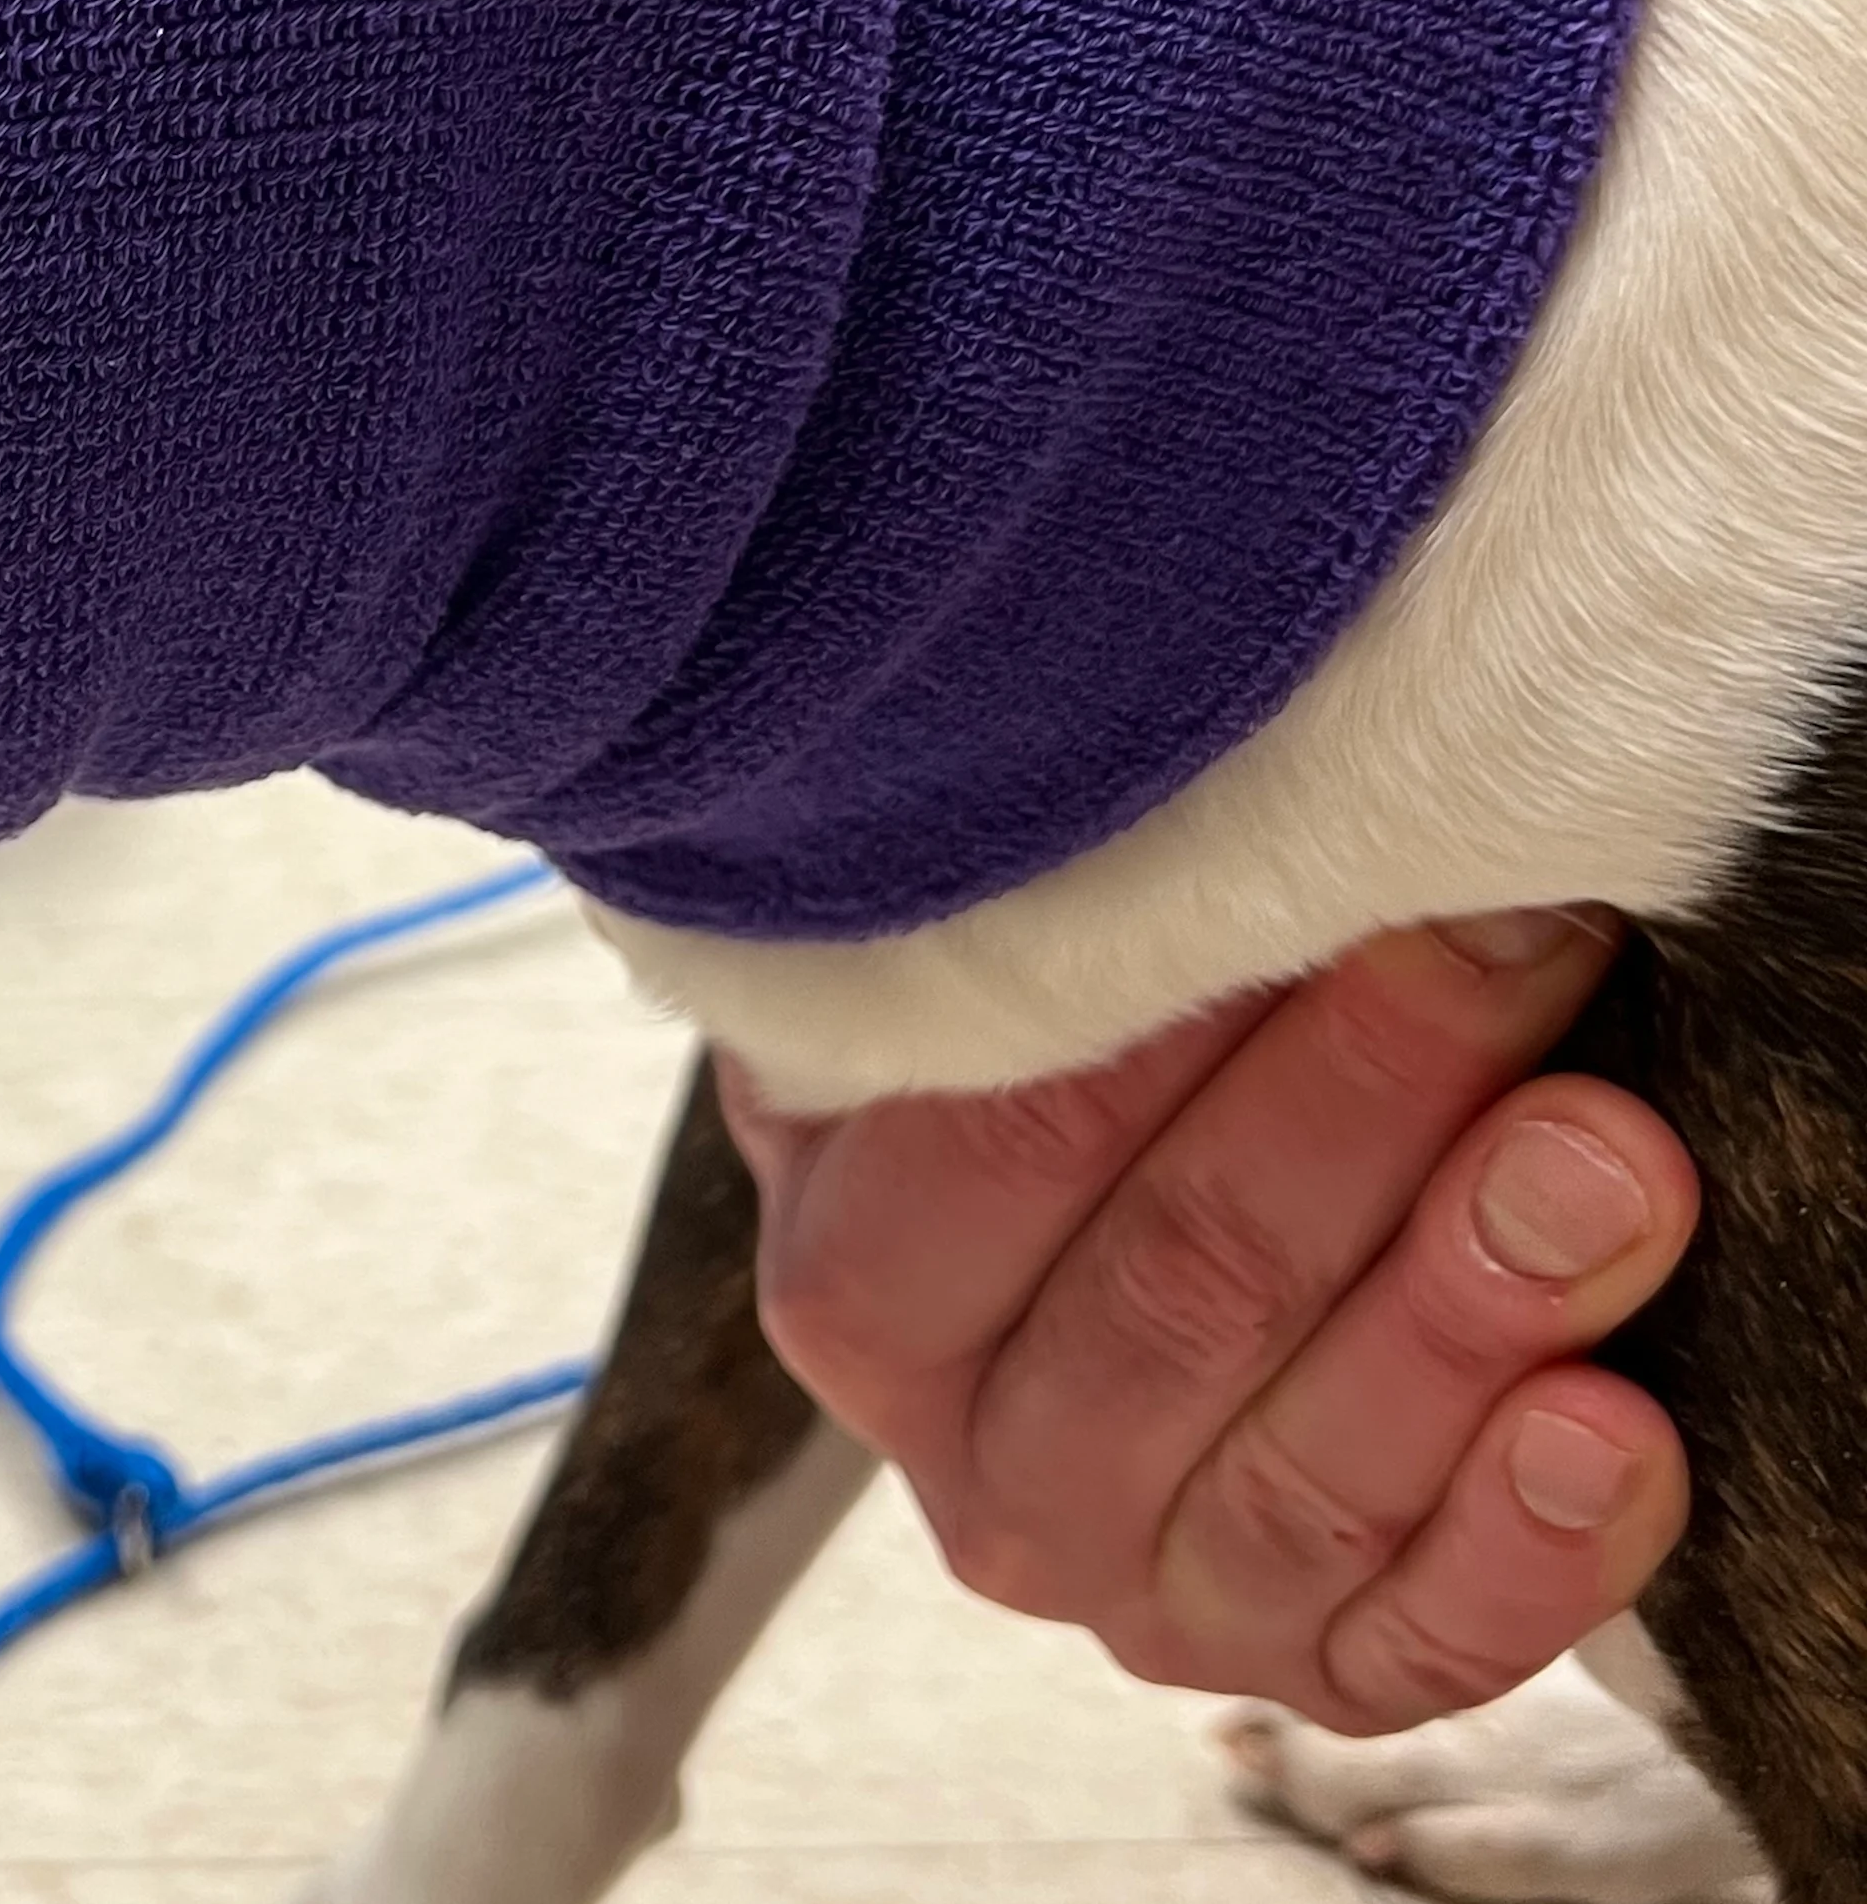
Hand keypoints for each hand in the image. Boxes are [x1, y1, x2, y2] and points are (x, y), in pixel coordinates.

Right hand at [722, 913, 1694, 1731]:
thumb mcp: (982, 997)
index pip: (995, 1147)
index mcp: (855, 1287)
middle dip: (1362, 1102)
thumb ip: (1015, 934)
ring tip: (1604, 1159)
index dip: (1166, 1007)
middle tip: (1509, 946)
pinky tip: (1608, 1428)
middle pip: (1173, 1289)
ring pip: (1304, 1468)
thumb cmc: (1082, 1083)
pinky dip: (1524, 1542)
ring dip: (1467, 1305)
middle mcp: (975, 1468)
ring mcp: (1139, 1588)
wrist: (1129, 1260)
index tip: (1335, 855)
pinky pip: (1420, 1642)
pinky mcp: (1311, 1671)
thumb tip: (1138, 792)